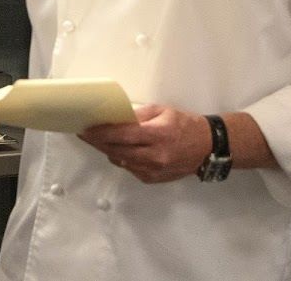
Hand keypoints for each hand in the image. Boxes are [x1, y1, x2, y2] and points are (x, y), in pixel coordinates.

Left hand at [78, 104, 211, 182]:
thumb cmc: (183, 124)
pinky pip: (130, 169)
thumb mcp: (162, 111)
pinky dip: (122, 159)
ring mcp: (154, 170)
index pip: (122, 135)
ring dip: (107, 151)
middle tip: (84, 134)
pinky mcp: (153, 179)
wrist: (207, 147)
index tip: (86, 129)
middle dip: (98, 142)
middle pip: (117, 151)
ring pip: (121, 161)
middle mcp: (155, 156)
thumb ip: (138, 115)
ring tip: (97, 140)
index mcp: (157, 135)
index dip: (101, 133)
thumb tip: (115, 118)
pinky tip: (118, 150)